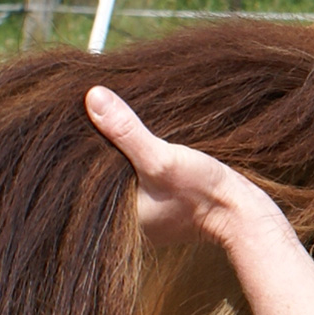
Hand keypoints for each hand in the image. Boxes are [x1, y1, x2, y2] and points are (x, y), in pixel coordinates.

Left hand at [85, 86, 287, 247]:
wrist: (239, 214)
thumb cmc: (200, 193)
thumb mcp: (161, 159)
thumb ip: (126, 132)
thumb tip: (93, 96)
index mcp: (109, 215)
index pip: (78, 174)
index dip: (77, 143)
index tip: (74, 114)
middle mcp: (117, 218)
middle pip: (94, 173)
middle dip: (94, 145)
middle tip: (89, 108)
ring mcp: (136, 212)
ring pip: (114, 172)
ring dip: (113, 149)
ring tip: (108, 117)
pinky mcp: (153, 203)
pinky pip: (131, 175)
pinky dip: (130, 157)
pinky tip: (132, 137)